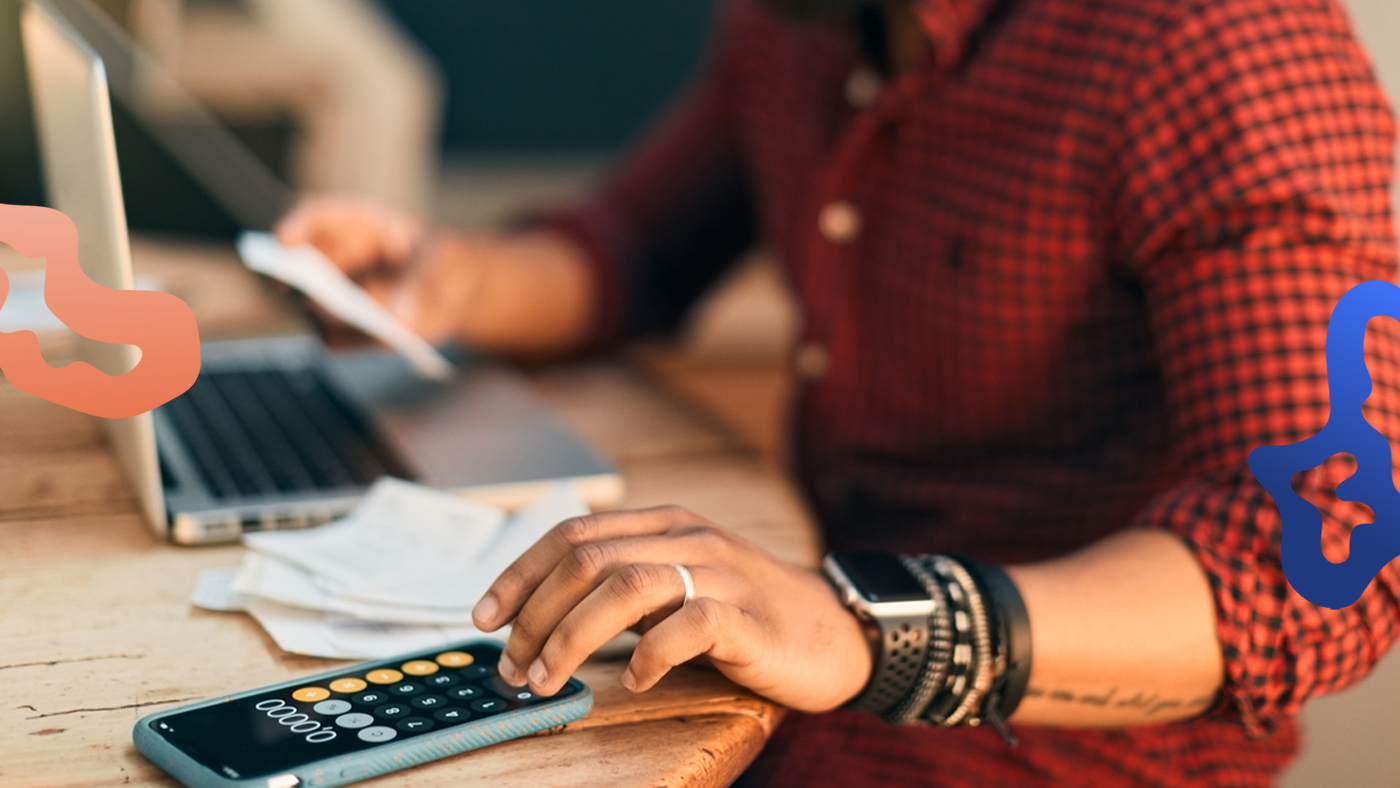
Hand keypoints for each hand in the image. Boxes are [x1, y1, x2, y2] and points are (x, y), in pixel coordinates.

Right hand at [274, 195, 594, 353]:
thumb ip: (424, 286)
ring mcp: (339, 296)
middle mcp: (338, 259)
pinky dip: (351, 341)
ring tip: (362, 321)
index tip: (283, 243)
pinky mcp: (348, 329)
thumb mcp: (447, 262)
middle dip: (297, 280)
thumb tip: (400, 318)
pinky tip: (384, 339)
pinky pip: (337, 339)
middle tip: (309, 294)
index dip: (295, 227)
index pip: (316, 217)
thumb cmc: (447, 261)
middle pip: (303, 266)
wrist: (462, 291)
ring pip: (315, 308)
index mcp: (358, 224)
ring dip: (329, 317)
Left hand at [471, 506, 873, 711]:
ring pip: (625, 586)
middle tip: (514, 664)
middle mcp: (686, 537)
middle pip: (587, 560)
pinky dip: (650, 654)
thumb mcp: (680, 585)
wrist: (836, 631)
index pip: (572, 533)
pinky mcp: (748, 615)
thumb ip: (624, 589)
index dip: (520, 573)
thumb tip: (542, 622)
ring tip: (550, 678)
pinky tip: (637, 680)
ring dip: (573, 636)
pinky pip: (687, 625)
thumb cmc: (746, 616)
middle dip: (536, 615)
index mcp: (664, 524)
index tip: (485, 617)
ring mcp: (719, 572)